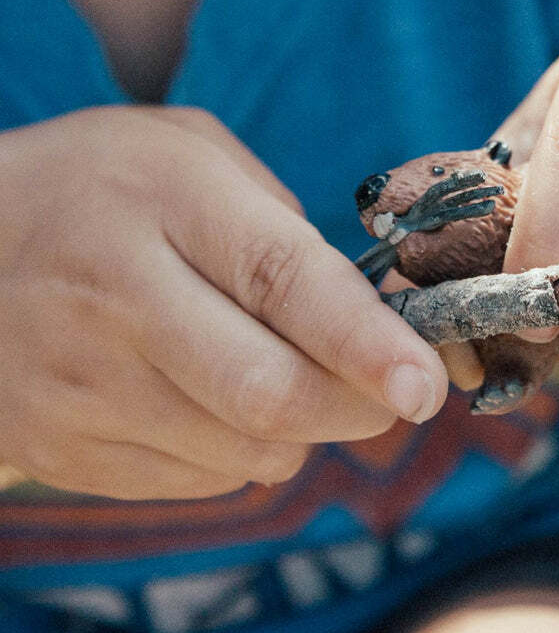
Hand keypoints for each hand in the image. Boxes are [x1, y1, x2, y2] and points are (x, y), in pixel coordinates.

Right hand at [0, 107, 446, 499]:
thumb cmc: (98, 185)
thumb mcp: (188, 151)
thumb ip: (279, 215)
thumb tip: (361, 304)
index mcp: (165, 199)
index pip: (285, 281)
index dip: (367, 341)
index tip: (426, 384)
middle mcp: (118, 295)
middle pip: (270, 393)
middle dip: (357, 405)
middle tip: (393, 389)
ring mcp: (79, 383)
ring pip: (243, 451)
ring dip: (301, 428)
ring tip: (286, 371)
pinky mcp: (59, 445)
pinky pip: (195, 481)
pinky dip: (241, 451)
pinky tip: (218, 398)